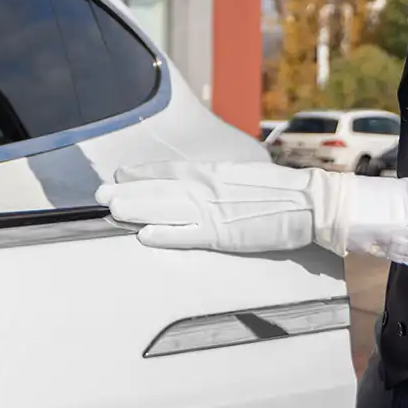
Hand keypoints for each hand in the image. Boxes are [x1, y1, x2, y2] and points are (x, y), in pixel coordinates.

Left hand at [95, 161, 351, 254]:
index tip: (119, 174)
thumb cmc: (278, 190)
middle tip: (100, 194)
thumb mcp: (241, 175)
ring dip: (137, 210)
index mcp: (212, 172)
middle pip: (160, 189)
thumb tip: (194, 181)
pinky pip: (188, 235)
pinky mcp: (224, 235)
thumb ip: (215, 180)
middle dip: (128, 192)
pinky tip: (145, 235)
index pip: (169, 171)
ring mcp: (213, 211)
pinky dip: (166, 235)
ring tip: (112, 210)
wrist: (308, 201)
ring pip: (166, 209)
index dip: (142, 174)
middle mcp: (207, 188)